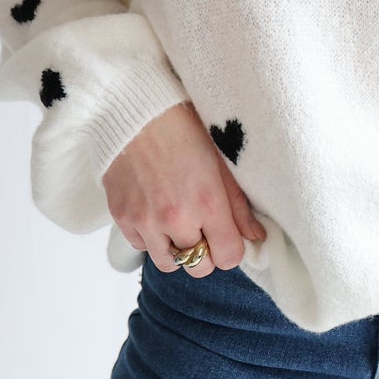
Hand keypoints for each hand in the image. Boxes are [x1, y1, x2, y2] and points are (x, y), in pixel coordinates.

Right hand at [102, 101, 266, 276]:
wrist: (136, 110)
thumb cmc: (183, 128)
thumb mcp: (221, 160)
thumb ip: (239, 204)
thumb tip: (256, 236)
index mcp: (208, 202)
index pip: (229, 257)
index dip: (231, 249)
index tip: (226, 234)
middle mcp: (176, 218)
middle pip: (199, 267)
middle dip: (205, 252)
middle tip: (202, 227)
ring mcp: (146, 221)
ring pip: (169, 264)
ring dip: (176, 249)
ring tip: (178, 221)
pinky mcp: (122, 217)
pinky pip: (141, 247)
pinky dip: (150, 237)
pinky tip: (155, 210)